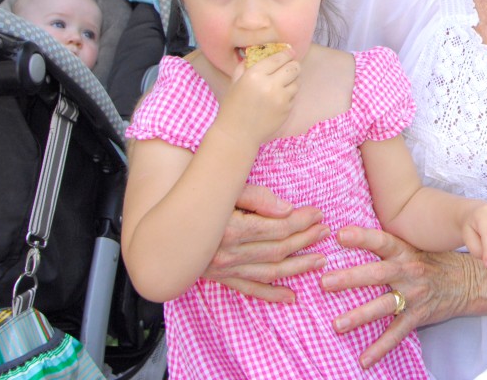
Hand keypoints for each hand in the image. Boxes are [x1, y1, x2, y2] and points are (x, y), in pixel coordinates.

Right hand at [203, 184, 329, 302]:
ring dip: (297, 266)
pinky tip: (291, 297)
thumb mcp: (224, 188)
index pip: (277, 227)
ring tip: (319, 260)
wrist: (161, 224)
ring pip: (269, 272)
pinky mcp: (219, 278)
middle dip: (305, 240)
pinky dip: (271, 295)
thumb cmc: (197, 196)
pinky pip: (249, 289)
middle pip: (277, 250)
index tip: (318, 213)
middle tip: (325, 231)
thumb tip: (287, 208)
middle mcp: (227, 254)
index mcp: (230, 229)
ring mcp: (223, 269)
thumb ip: (256, 197)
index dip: (301, 220)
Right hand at [221, 48, 299, 144]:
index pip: (279, 58)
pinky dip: (290, 93)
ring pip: (297, 81)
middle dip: (294, 64)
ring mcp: (281, 99)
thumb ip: (245, 66)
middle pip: (294, 68)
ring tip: (285, 81)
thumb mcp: (235, 82)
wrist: (237, 134)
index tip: (290, 51)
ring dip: (293, 79)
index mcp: (255, 75)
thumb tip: (256, 54)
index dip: (287, 53)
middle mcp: (270, 85)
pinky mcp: (287, 110)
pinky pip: (294, 96)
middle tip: (291, 65)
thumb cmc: (233, 107)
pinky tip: (280, 96)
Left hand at [324, 225, 476, 369]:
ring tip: (337, 325)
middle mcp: (408, 271)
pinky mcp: (419, 316)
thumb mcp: (412, 246)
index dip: (362, 237)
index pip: (382, 241)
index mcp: (404, 251)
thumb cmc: (431, 261)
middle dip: (350, 278)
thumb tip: (346, 233)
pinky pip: (397, 333)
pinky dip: (380, 348)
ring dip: (359, 316)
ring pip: (384, 305)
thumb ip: (385, 245)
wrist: (467, 281)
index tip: (340, 235)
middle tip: (325, 282)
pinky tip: (364, 360)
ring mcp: (414, 295)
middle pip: (377, 274)